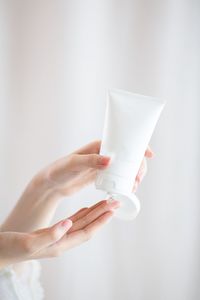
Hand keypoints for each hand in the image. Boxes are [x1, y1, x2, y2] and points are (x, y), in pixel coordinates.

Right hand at [0, 200, 119, 268]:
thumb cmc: (11, 248)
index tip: (111, 210)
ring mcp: (58, 236)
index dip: (100, 222)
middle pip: (88, 226)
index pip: (86, 232)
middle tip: (115, 202)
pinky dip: (82, 213)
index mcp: (59, 245)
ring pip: (82, 222)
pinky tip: (87, 208)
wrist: (0, 250)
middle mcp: (62, 241)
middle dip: (102, 214)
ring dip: (94, 212)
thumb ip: (50, 235)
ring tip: (106, 202)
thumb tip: (68, 224)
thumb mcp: (29, 243)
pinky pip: (72, 221)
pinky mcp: (53, 231)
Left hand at [38, 141, 153, 197]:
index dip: (138, 147)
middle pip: (128, 157)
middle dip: (138, 166)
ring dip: (133, 176)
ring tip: (133, 187)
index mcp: (99, 146)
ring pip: (125, 168)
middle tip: (138, 179)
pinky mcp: (101, 177)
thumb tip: (110, 160)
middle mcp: (103, 154)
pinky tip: (127, 190)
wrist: (51, 185)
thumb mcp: (73, 163)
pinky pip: (118, 178)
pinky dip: (125, 183)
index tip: (149, 155)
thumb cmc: (59, 170)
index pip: (122, 143)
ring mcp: (103, 166)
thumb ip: (90, 161)